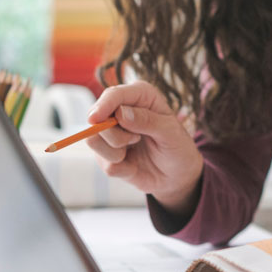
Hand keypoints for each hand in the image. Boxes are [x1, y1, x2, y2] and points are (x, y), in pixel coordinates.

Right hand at [85, 82, 204, 216]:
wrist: (178, 176)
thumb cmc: (178, 147)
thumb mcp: (171, 133)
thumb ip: (148, 121)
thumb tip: (121, 114)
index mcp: (140, 96)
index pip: (114, 95)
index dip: (103, 105)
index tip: (95, 119)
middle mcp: (121, 110)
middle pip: (97, 119)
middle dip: (116, 136)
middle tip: (137, 139)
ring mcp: (110, 133)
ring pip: (94, 141)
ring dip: (117, 153)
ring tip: (136, 150)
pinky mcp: (106, 155)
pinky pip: (105, 165)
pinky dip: (122, 169)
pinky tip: (134, 165)